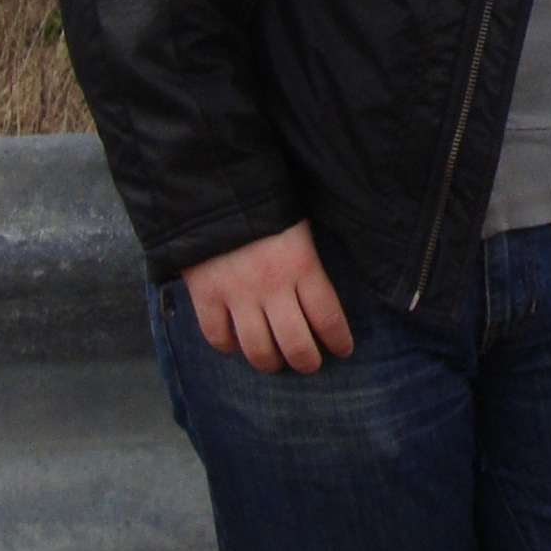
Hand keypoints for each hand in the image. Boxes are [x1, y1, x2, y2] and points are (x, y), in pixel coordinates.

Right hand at [181, 220, 353, 373]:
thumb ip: (310, 260)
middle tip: (311, 364)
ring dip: (270, 362)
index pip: (328, 317)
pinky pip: (219, 338)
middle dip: (307, 362)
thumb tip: (322, 292)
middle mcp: (272, 286)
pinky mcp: (206, 296)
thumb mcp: (300, 225)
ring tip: (276, 361)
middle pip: (296, 344)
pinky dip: (229, 347)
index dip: (339, 340)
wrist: (213, 187)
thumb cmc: (266, 203)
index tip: (343, 350)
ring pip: (258, 349)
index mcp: (302, 264)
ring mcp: (237, 294)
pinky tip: (236, 343)